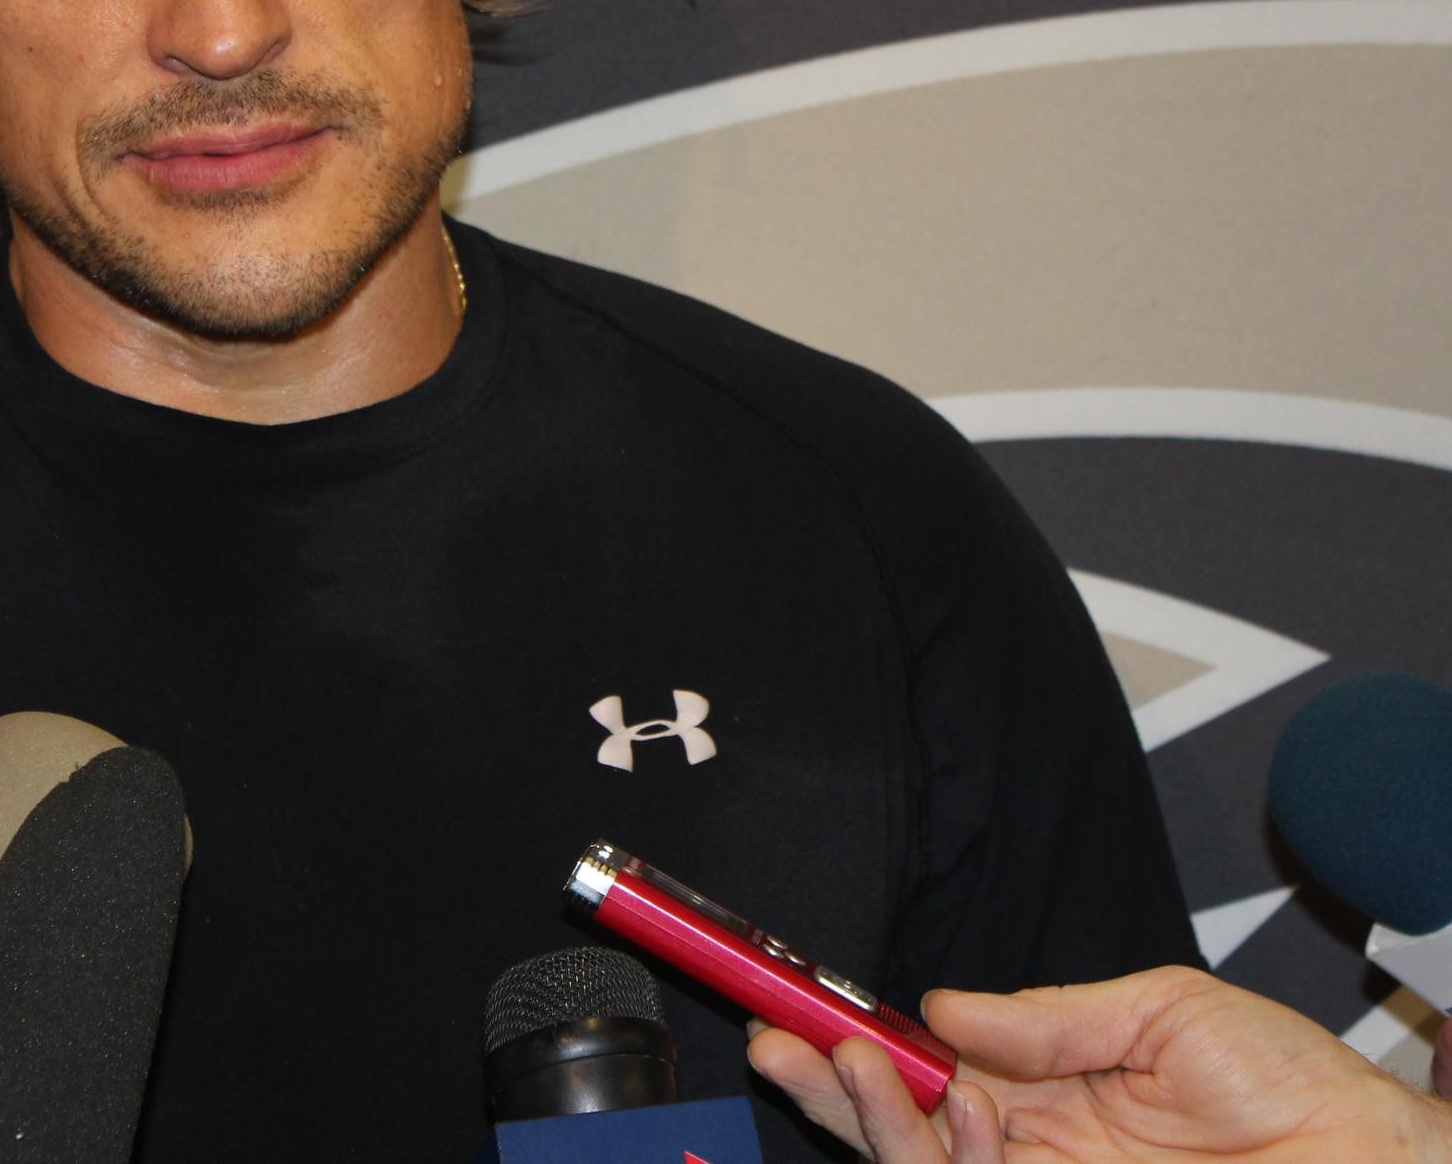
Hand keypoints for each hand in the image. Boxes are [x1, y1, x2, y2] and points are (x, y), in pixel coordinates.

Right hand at [749, 965, 1451, 1162]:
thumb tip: (939, 1008)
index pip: (927, 1074)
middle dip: (833, 1091)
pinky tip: (955, 1112)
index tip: (797, 1006)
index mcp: (1046, 1095)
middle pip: (906, 1134)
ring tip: (852, 1063)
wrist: (1378, 1163)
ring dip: (877, 1123)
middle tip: (776, 1044)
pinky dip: (945, 1162)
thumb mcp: (1160, 1011)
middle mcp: (1034, 1156)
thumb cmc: (1288, 1082)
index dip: (858, 1043)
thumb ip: (1047, 1017)